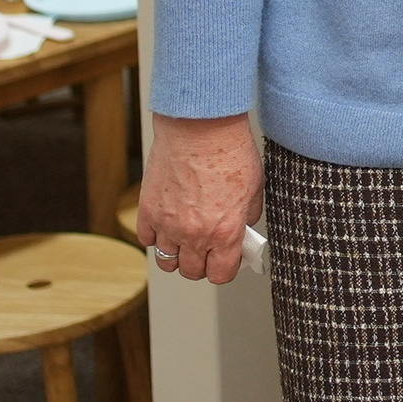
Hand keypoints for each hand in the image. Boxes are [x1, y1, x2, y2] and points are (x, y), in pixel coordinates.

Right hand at [140, 112, 263, 284]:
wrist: (201, 127)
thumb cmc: (230, 151)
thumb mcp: (255, 188)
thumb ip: (247, 216)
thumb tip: (242, 230)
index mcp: (225, 232)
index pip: (221, 274)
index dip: (224, 269)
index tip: (226, 260)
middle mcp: (194, 234)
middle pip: (191, 272)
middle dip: (201, 263)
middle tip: (207, 249)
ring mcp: (168, 224)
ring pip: (167, 261)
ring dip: (177, 254)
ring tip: (186, 238)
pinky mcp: (148, 210)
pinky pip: (147, 239)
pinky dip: (156, 236)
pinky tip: (168, 224)